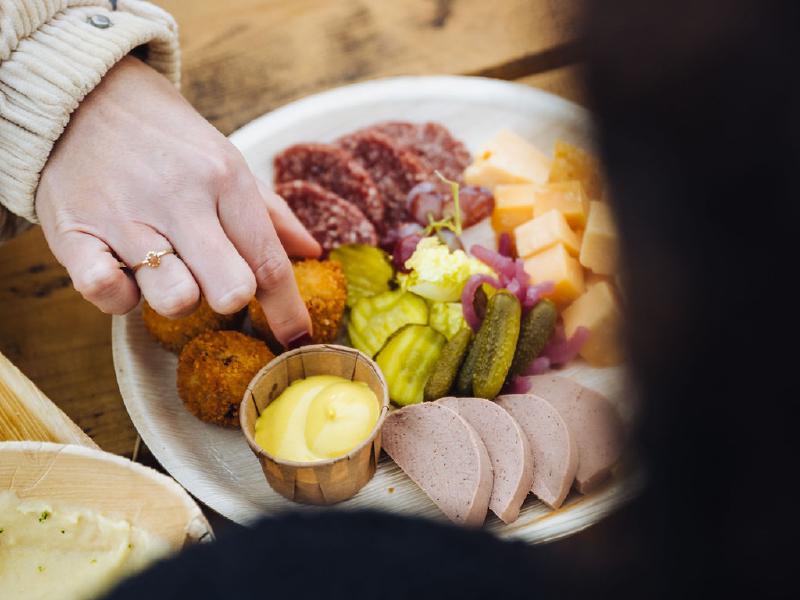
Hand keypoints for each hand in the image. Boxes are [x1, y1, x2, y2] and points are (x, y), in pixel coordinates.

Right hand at [36, 56, 320, 346]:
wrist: (79, 94)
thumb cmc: (165, 137)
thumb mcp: (225, 159)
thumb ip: (270, 211)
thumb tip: (312, 252)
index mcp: (224, 178)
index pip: (268, 261)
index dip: (288, 310)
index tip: (298, 339)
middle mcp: (180, 199)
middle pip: (231, 288)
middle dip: (234, 299)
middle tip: (218, 285)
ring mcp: (125, 218)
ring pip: (175, 298)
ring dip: (177, 297)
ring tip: (166, 270)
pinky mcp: (74, 233)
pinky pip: (106, 293)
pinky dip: (119, 297)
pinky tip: (123, 274)